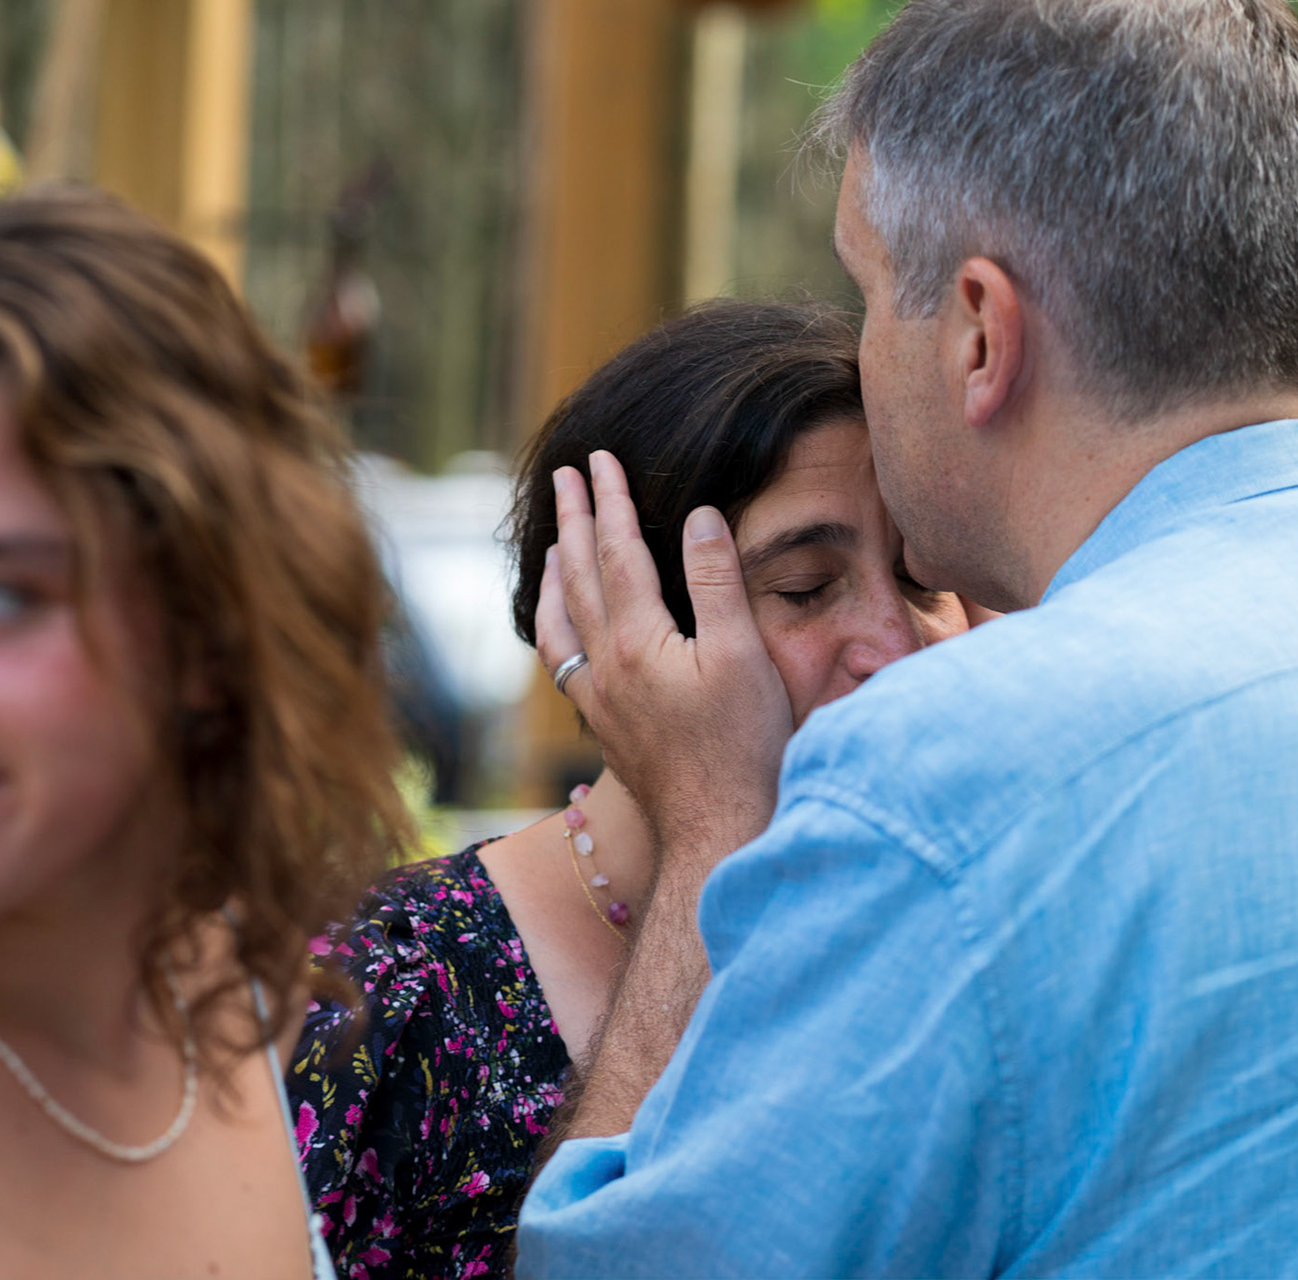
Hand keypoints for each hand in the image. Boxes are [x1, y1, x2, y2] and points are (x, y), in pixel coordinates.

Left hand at [534, 452, 791, 875]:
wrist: (715, 830)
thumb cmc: (742, 747)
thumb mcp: (744, 655)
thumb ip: (717, 582)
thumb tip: (700, 515)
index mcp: (637, 640)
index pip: (617, 551)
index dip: (609, 500)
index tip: (599, 459)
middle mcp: (605, 666)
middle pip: (579, 576)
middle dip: (574, 520)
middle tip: (565, 476)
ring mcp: (599, 699)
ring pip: (559, 621)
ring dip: (555, 573)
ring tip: (553, 542)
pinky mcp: (606, 727)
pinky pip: (563, 662)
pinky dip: (556, 628)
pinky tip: (565, 628)